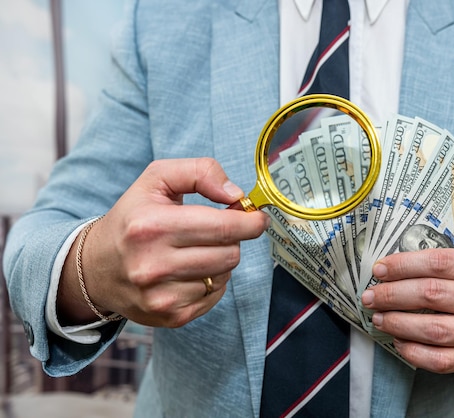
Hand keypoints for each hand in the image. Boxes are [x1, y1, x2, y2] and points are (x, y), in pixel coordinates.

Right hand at [58, 158, 268, 327]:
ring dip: (220, 260)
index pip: (224, 227)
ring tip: (195, 250)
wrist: (95, 268)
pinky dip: (210, 281)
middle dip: (233, 238)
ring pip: (225, 275)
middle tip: (220, 230)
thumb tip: (236, 194)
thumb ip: (200, 172)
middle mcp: (154, 265)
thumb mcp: (157, 179)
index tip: (257, 217)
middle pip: (230, 253)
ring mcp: (161, 297)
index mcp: (152, 227)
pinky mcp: (171, 317)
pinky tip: (190, 271)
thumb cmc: (133, 217)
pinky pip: (214, 296)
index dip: (251, 221)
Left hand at [360, 249, 453, 372]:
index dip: (404, 265)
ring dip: (398, 323)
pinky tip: (398, 341)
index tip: (379, 269)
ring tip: (379, 318)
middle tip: (371, 296)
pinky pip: (438, 360)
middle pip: (432, 294)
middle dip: (393, 295)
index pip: (439, 262)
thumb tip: (388, 270)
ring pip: (433, 329)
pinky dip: (412, 351)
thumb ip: (439, 266)